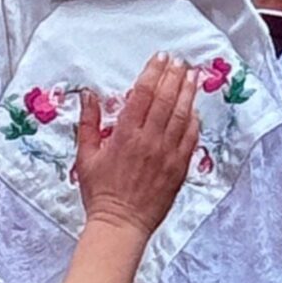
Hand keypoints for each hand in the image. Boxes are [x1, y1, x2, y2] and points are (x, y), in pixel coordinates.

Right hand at [76, 55, 200, 234]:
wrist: (120, 224)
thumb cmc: (100, 192)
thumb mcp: (86, 156)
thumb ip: (89, 123)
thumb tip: (88, 95)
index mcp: (126, 135)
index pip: (143, 94)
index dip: (154, 72)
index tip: (161, 58)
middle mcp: (149, 141)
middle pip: (166, 100)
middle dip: (174, 76)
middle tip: (180, 61)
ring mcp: (167, 155)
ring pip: (182, 116)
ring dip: (188, 93)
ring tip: (192, 76)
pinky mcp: (179, 168)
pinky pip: (190, 139)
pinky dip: (194, 121)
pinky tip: (195, 109)